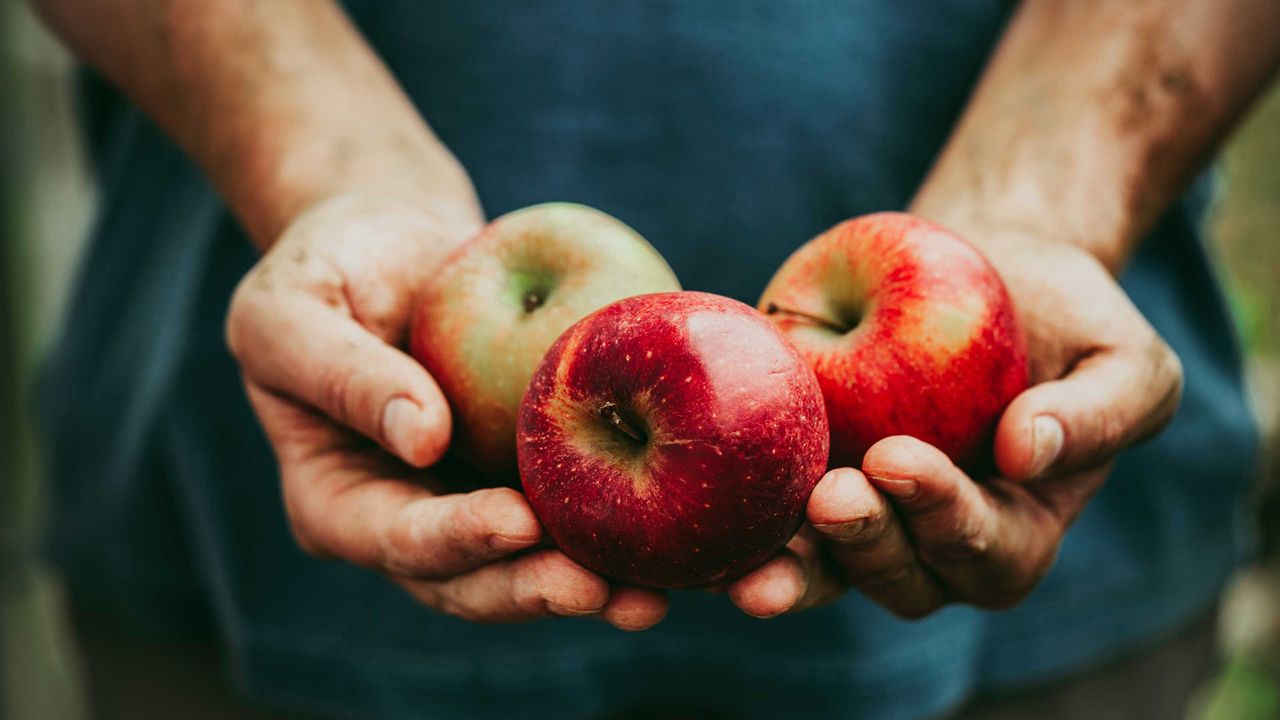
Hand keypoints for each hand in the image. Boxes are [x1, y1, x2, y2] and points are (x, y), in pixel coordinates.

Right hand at [226, 193, 667, 628]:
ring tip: (651, 597)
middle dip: (534, 589)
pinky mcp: (527, 473)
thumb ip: (342, 373)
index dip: (454, 539)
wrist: (392, 241)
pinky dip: (620, 528)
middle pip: (471, 579)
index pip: (395, 538)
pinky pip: (573, 507)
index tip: (515, 521)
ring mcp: (471, 501)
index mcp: (338, 501)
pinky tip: (676, 535)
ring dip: (590, 584)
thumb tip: (422, 438)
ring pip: (530, 563)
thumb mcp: (291, 309)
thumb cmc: (325, 266)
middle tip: (602, 590)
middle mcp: (408, 518)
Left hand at [727, 235, 1182, 617]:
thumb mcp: (1122, 358)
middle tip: (831, 495)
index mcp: (1015, 529)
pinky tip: (707, 515)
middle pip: (901, 578)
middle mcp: (933, 541)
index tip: (900, 460)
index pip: (984, 550)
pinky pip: (769, 519)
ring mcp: (864, 516)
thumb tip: (1027, 453)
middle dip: (864, 545)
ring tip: (758, 551)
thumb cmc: (1066, 320)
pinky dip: (738, 525)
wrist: (981, 268)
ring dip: (794, 566)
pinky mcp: (803, 477)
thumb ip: (1099, 413)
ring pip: (827, 570)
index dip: (943, 517)